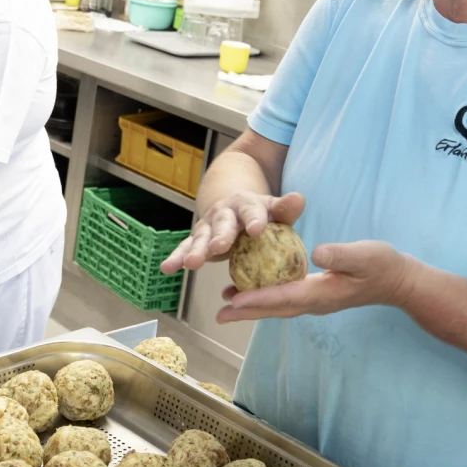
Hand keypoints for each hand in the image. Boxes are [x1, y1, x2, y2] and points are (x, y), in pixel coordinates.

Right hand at [161, 192, 304, 273]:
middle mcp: (225, 213)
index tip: (256, 229)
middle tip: (218, 247)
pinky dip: (176, 257)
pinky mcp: (198, 238)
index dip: (254, 218)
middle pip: (223, 223)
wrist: (233, 202)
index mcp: (248, 205)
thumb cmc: (260, 213)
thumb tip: (299, 198)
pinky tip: (167, 268)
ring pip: (202, 237)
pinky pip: (186, 248)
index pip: (252, 210)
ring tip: (191, 263)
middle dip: (220, 235)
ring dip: (196, 250)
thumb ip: (286, 209)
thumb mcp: (274, 209)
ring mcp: (209, 225)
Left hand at [215, 241, 422, 322]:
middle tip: (219, 314)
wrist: (398, 281)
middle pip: (274, 309)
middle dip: (246, 311)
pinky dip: (266, 297)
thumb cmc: (382, 265)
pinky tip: (253, 289)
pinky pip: (285, 299)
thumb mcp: (364, 255)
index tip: (234, 300)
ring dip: (252, 307)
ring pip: (277, 307)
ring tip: (227, 304)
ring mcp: (315, 301)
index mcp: (322, 294)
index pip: (284, 297)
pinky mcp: (316, 295)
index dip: (258, 299)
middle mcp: (315, 302)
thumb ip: (341, 255)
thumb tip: (315, 252)